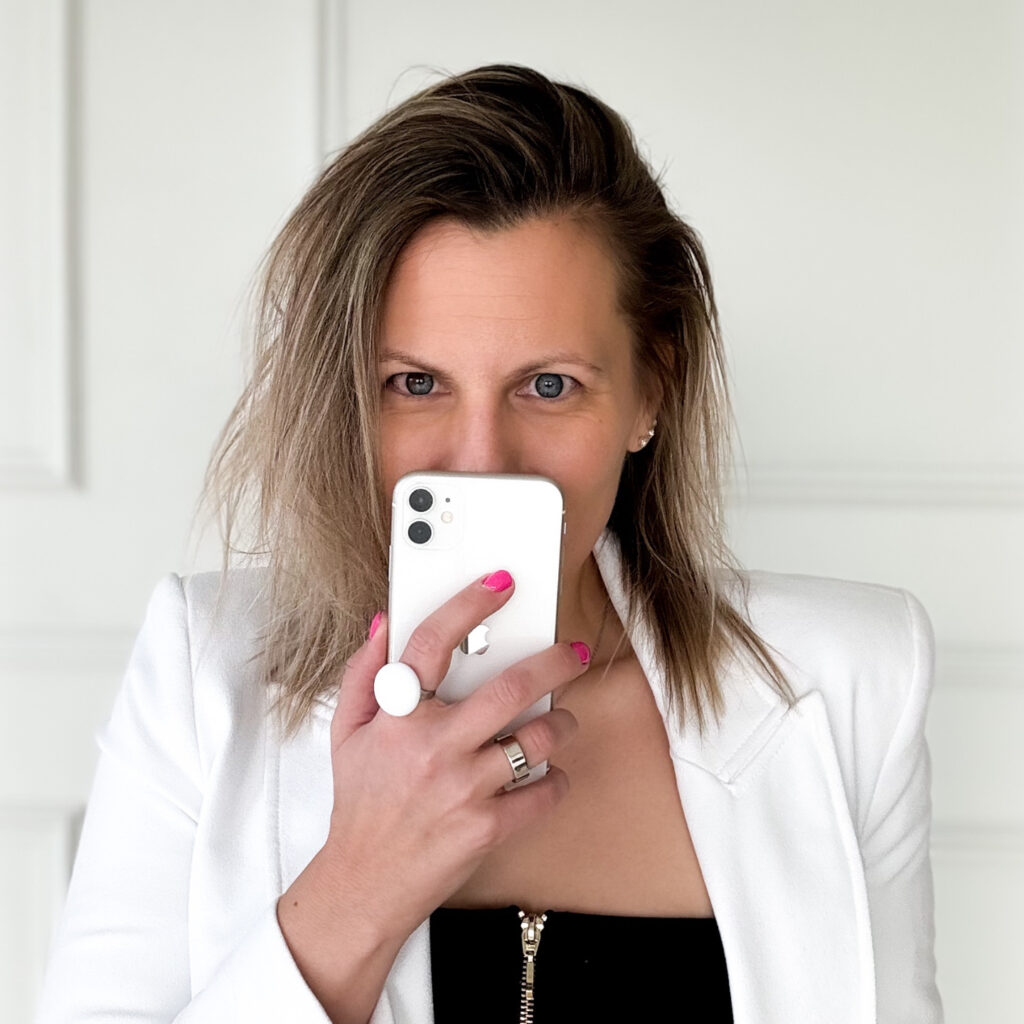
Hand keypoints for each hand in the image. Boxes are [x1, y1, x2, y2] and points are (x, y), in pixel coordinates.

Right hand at [278, 571, 585, 1021]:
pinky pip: (544, 792)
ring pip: (537, 739)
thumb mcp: (347, 732)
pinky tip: (547, 772)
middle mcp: (435, 747)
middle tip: (570, 653)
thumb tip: (383, 626)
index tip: (499, 584)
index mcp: (399, 717)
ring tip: (560, 719)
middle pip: (510, 688)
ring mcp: (464, 787)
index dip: (470, 604)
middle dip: (553, 663)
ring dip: (560, 724)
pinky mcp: (488, 826)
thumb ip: (364, 673)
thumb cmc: (361, 803)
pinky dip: (556, 779)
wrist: (365, 882)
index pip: (434, 642)